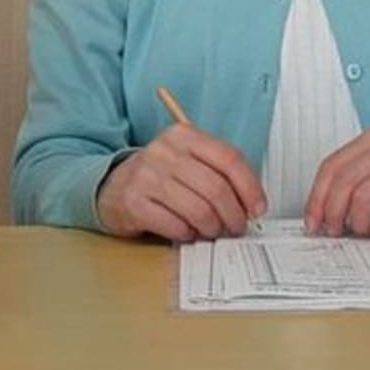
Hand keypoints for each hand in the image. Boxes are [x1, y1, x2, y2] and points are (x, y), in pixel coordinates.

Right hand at [96, 122, 266, 241]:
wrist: (112, 186)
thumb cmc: (160, 176)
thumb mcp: (188, 161)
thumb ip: (218, 173)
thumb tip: (251, 203)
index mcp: (184, 135)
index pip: (229, 158)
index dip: (250, 187)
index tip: (258, 208)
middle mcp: (164, 151)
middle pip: (216, 187)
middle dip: (233, 215)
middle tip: (236, 227)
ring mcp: (146, 176)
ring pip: (198, 210)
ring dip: (212, 228)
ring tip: (212, 232)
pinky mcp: (133, 202)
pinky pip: (174, 225)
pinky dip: (187, 235)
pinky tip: (187, 233)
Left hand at [303, 126, 369, 238]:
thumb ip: (353, 184)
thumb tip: (318, 214)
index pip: (333, 165)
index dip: (317, 198)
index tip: (313, 222)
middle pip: (346, 182)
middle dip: (334, 213)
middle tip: (336, 232)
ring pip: (364, 198)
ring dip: (360, 223)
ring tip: (368, 230)